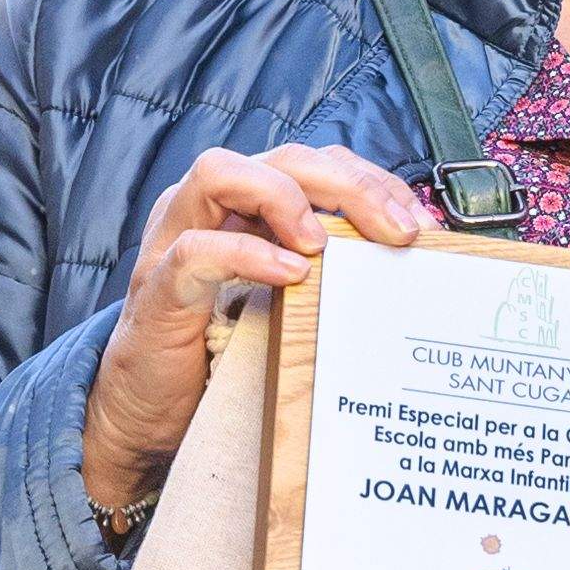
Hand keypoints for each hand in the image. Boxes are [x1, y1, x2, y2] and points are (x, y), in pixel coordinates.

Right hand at [82, 141, 436, 534]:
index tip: (420, 224)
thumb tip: (409, 265)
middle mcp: (207, 207)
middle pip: (282, 158)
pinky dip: (247, 253)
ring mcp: (173, 240)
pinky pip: (196, 250)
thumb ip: (329, 271)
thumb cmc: (223, 350)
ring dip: (285, 198)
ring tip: (325, 244)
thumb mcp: (287, 301)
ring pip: (219, 172)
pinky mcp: (156, 289)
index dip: (372, 181)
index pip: (318, 162)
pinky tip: (290, 276)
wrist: (149, 411)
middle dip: (349, 185)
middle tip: (397, 232)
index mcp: (246, 204)